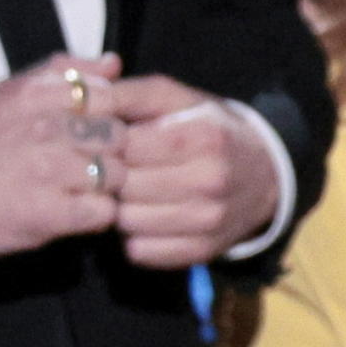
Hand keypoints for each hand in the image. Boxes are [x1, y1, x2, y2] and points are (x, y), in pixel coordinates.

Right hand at [0, 55, 123, 261]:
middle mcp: (47, 127)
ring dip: (105, 186)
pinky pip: (104, 211)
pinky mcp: (51, 214)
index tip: (94, 130)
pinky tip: (71, 211)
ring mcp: (50, 171)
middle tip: (86, 163)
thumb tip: (113, 62)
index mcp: (37, 93)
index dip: (110, 116)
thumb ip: (62, 73)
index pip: (110, 95)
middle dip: (111, 152)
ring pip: (118, 174)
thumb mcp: (6, 93)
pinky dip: (94, 216)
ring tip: (76, 189)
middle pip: (120, 136)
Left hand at [101, 83, 271, 270]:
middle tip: (116, 169)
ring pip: (126, 221)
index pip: (124, 145)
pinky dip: (134, 237)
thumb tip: (80, 101)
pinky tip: (145, 217)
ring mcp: (207, 221)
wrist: (266, 175)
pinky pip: (140, 251)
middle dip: (111, 177)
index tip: (106, 142)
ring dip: (120, 208)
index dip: (105, 144)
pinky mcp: (201, 252)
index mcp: (201, 138)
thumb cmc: (209, 129)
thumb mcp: (177, 98)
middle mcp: (209, 181)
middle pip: (123, 185)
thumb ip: (129, 94)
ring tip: (131, 193)